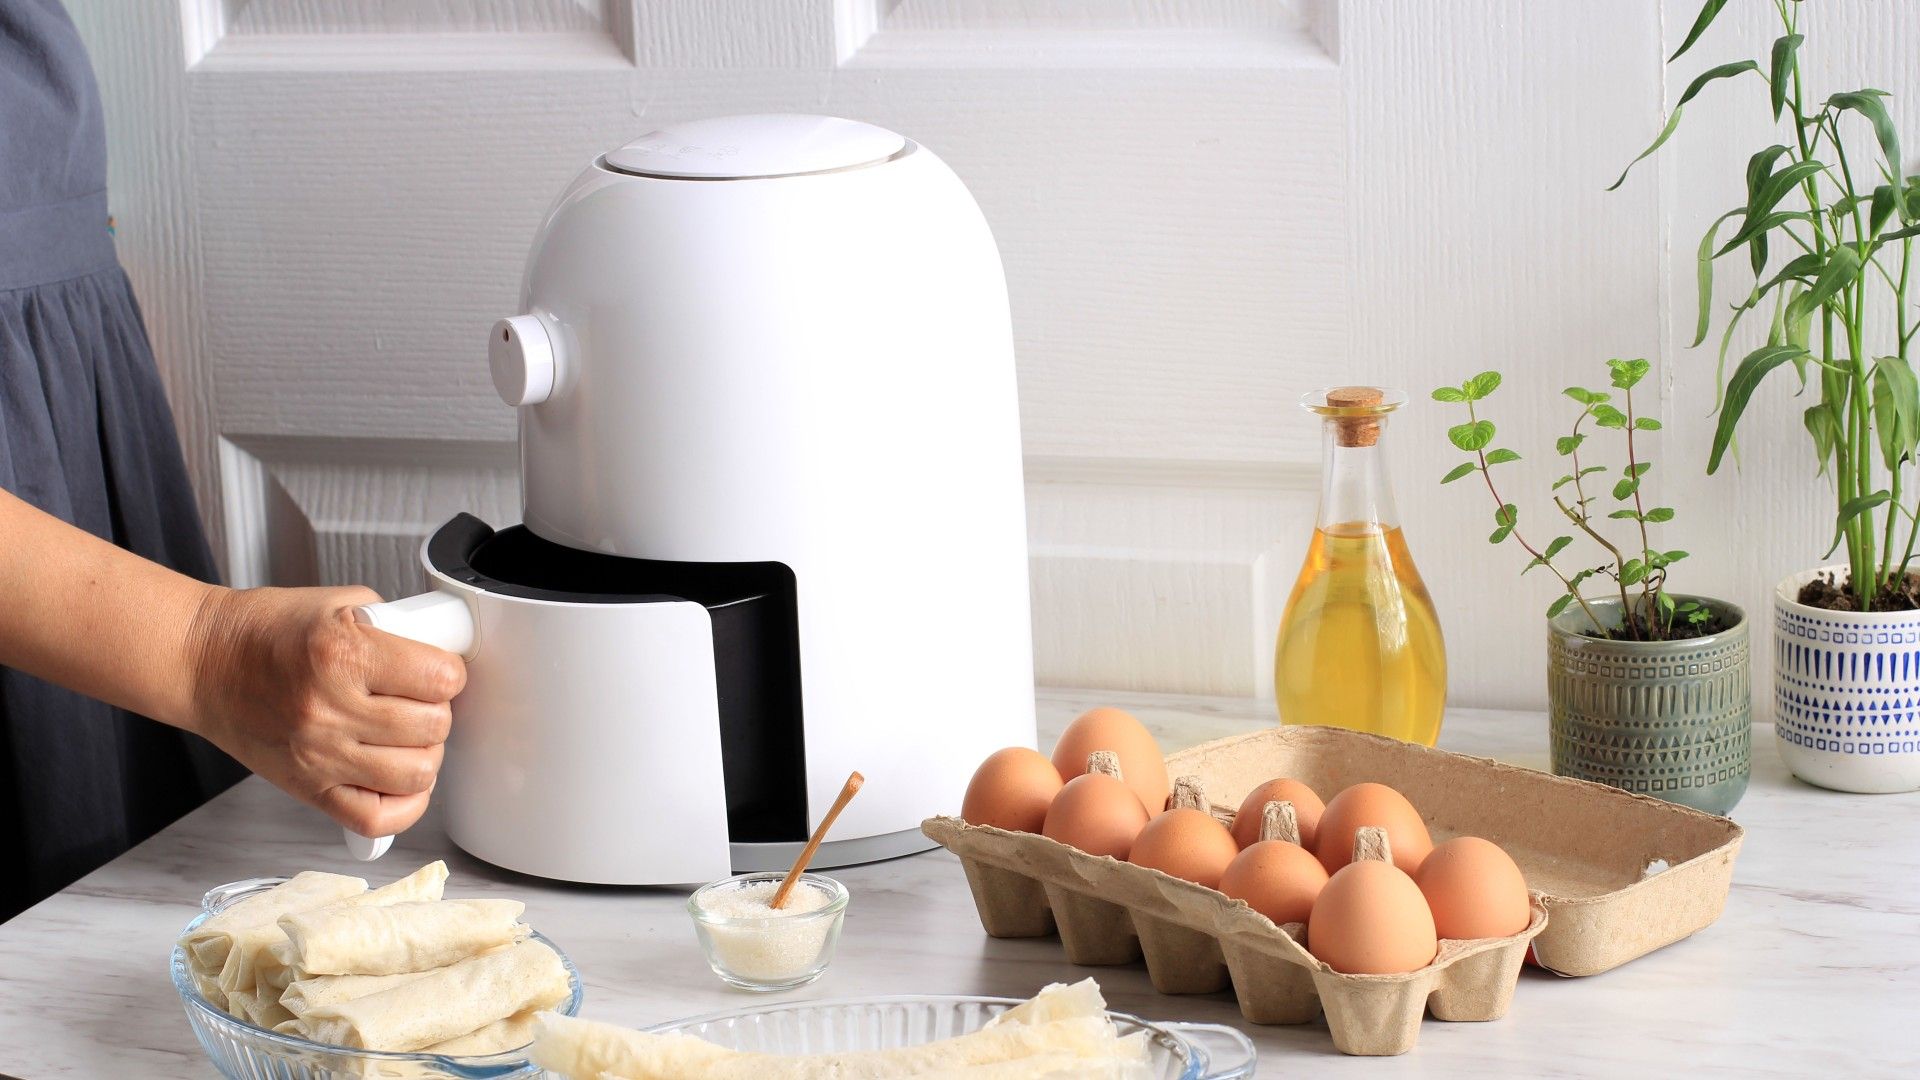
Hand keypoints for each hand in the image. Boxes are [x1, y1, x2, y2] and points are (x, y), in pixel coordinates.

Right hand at [184, 585, 466, 837]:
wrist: (202, 662)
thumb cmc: (265, 631)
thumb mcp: (340, 603)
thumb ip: (397, 624)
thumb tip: (442, 647)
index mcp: (342, 655)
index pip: (440, 679)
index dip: (449, 673)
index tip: (438, 670)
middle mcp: (330, 710)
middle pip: (433, 728)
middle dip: (437, 711)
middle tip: (419, 701)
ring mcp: (319, 756)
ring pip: (415, 775)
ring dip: (425, 754)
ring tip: (410, 736)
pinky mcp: (307, 788)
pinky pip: (375, 821)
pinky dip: (404, 807)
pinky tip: (400, 780)